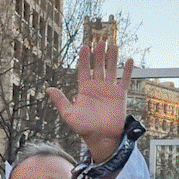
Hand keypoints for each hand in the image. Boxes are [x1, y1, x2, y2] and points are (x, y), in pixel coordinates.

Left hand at [46, 40, 132, 161]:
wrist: (101, 138)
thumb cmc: (84, 128)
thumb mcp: (69, 114)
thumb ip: (60, 101)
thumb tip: (49, 89)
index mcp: (85, 90)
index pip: (84, 70)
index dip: (84, 59)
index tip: (84, 47)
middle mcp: (97, 87)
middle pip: (98, 66)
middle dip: (99, 54)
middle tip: (100, 41)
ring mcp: (109, 90)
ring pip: (111, 70)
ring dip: (112, 58)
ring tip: (113, 45)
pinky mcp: (120, 96)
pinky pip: (124, 81)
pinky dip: (127, 71)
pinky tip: (129, 60)